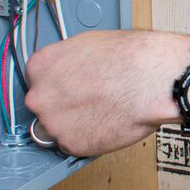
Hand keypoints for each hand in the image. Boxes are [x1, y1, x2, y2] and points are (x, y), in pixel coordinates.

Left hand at [21, 30, 189, 156]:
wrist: (152, 80)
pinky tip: (107, 124)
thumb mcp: (87, 44)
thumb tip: (70, 72)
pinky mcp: (72, 145)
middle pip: (43, 107)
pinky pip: (74, 145)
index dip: (57, 87)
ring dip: (75, 125)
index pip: (37, 82)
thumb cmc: (128, 58)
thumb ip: (68, 63)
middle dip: (62, 107)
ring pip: (57, 129)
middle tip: (88, 103)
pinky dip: (89, 139)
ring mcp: (54, 123)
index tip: (70, 90)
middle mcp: (40, 96)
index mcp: (40, 67)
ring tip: (101, 114)